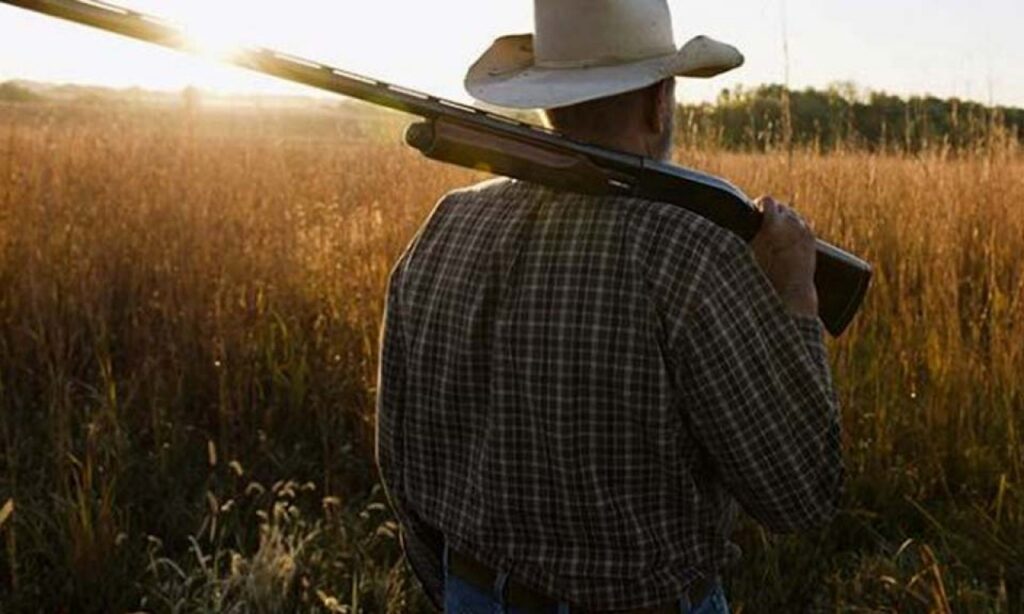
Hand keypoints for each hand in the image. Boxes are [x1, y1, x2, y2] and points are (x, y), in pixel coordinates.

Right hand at [751, 197, 818, 317]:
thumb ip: (745, 233)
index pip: (767, 200)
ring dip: (783, 220)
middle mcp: (790, 224)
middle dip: (771, 214)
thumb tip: (726, 226)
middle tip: (763, 227)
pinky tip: (787, 238)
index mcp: (773, 225)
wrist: (793, 290)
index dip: (759, 205)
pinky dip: (793, 227)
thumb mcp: (750, 252)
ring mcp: (802, 229)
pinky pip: (801, 222)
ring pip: (791, 213)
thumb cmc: (765, 274)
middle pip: (780, 206)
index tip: (754, 212)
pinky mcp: (810, 236)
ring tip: (775, 234)